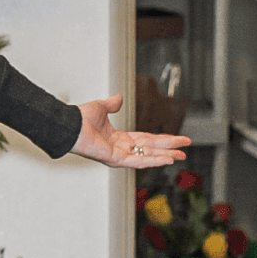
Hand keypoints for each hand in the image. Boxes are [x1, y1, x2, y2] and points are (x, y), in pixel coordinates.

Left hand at [70, 93, 190, 167]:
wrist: (70, 125)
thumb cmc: (80, 119)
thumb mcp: (100, 108)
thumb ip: (112, 104)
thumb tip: (120, 97)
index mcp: (119, 139)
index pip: (147, 140)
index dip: (163, 139)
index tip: (178, 139)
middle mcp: (122, 149)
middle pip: (151, 148)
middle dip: (169, 148)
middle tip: (186, 148)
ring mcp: (120, 156)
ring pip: (148, 156)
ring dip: (165, 156)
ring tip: (181, 156)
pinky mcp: (116, 159)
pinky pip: (138, 160)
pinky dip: (153, 160)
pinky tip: (166, 159)